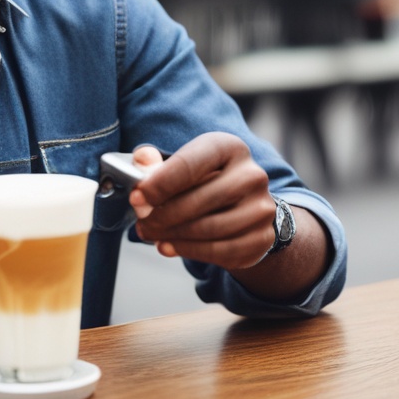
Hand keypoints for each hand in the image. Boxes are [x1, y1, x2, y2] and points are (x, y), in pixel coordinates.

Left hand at [128, 133, 274, 270]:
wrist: (243, 207)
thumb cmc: (203, 181)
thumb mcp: (180, 165)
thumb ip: (156, 163)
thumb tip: (142, 160)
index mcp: (229, 147)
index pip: (189, 165)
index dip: (159, 183)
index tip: (137, 197)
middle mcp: (251, 175)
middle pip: (200, 200)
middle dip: (163, 214)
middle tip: (141, 222)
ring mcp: (261, 208)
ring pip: (209, 228)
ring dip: (173, 235)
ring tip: (150, 234)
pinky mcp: (261, 238)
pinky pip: (220, 250)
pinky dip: (189, 251)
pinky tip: (168, 247)